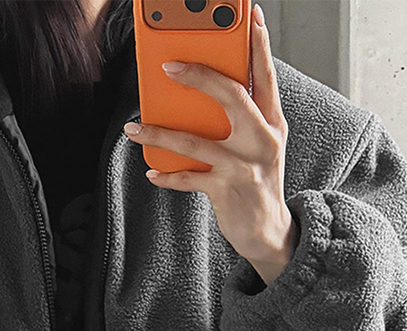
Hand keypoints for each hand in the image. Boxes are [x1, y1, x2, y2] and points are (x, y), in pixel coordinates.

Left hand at [122, 3, 297, 285]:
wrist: (268, 232)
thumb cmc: (257, 181)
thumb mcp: (260, 145)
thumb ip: (242, 118)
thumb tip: (204, 91)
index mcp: (272, 122)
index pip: (265, 76)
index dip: (257, 45)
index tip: (247, 15)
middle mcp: (262, 140)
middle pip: (231, 96)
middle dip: (199, 76)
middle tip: (167, 66)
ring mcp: (244, 166)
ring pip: (196, 141)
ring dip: (159, 134)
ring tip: (134, 128)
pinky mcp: (226, 190)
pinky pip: (188, 178)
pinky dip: (167, 176)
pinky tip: (151, 172)